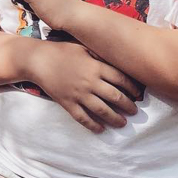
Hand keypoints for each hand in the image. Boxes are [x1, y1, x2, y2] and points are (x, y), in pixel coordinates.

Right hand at [26, 41, 141, 133]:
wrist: (38, 60)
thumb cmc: (62, 51)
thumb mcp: (84, 47)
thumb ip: (101, 55)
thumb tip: (119, 61)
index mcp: (96, 67)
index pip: (122, 79)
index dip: (133, 88)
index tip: (139, 94)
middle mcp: (90, 82)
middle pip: (115, 97)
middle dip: (128, 106)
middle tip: (135, 112)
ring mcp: (78, 94)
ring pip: (102, 110)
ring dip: (115, 118)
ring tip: (123, 123)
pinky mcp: (67, 103)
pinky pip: (83, 117)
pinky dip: (93, 125)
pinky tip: (101, 129)